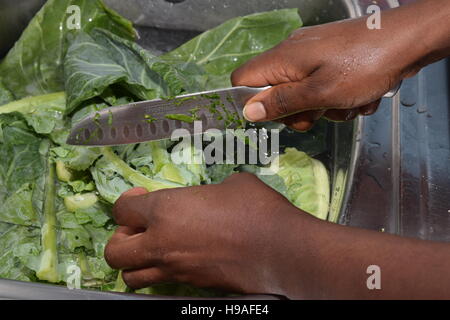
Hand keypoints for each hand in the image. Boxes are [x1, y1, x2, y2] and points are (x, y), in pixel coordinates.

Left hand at [104, 173, 309, 294]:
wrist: (281, 249)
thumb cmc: (255, 208)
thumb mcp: (231, 184)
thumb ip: (207, 192)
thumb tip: (210, 197)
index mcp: (166, 210)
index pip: (121, 210)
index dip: (127, 202)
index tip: (140, 197)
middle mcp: (162, 243)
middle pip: (115, 252)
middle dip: (119, 239)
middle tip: (138, 229)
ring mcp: (176, 269)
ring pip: (132, 278)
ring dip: (135, 262)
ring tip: (152, 249)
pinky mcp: (192, 286)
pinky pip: (162, 283)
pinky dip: (161, 272)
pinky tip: (180, 258)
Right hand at [231, 2, 442, 130]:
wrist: (407, 41)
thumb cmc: (363, 66)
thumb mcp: (320, 93)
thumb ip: (282, 103)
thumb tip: (247, 111)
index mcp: (281, 59)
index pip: (242, 81)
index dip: (251, 102)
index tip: (274, 117)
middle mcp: (292, 55)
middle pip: (274, 93)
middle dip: (296, 111)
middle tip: (317, 113)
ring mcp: (313, 57)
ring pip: (302, 95)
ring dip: (322, 108)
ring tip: (345, 104)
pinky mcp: (331, 60)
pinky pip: (322, 87)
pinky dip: (338, 97)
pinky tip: (358, 96)